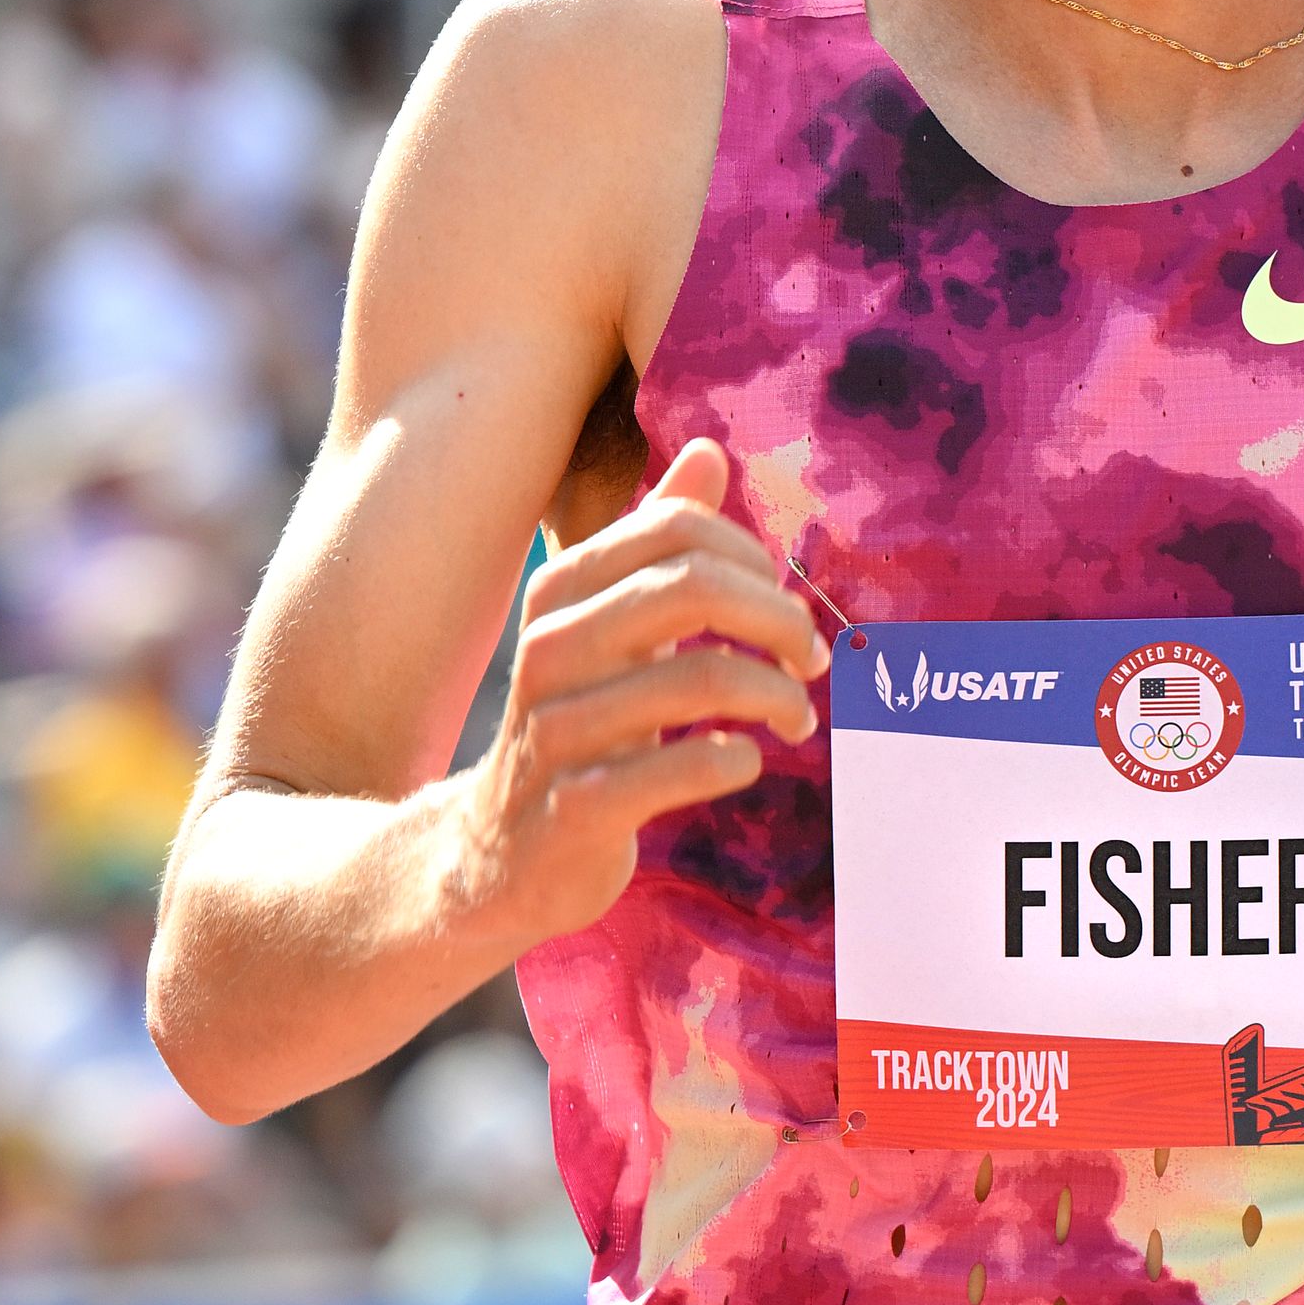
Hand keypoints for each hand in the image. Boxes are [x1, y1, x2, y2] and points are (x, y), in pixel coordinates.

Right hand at [451, 437, 827, 950]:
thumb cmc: (578, 721)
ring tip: (795, 719)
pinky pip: (682, 767)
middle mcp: (550, 648)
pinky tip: (745, 760)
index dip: (756, 563)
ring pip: (702, 678)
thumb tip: (710, 451)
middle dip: (778, 619)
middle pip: (694, 586)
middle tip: (810, 660)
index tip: (787, 611)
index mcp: (562, 592)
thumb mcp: (611, 626)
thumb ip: (658, 539)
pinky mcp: (575, 809)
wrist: (493, 853)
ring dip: (777, 696)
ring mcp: (557, 730)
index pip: (679, 531)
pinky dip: (736, 759)